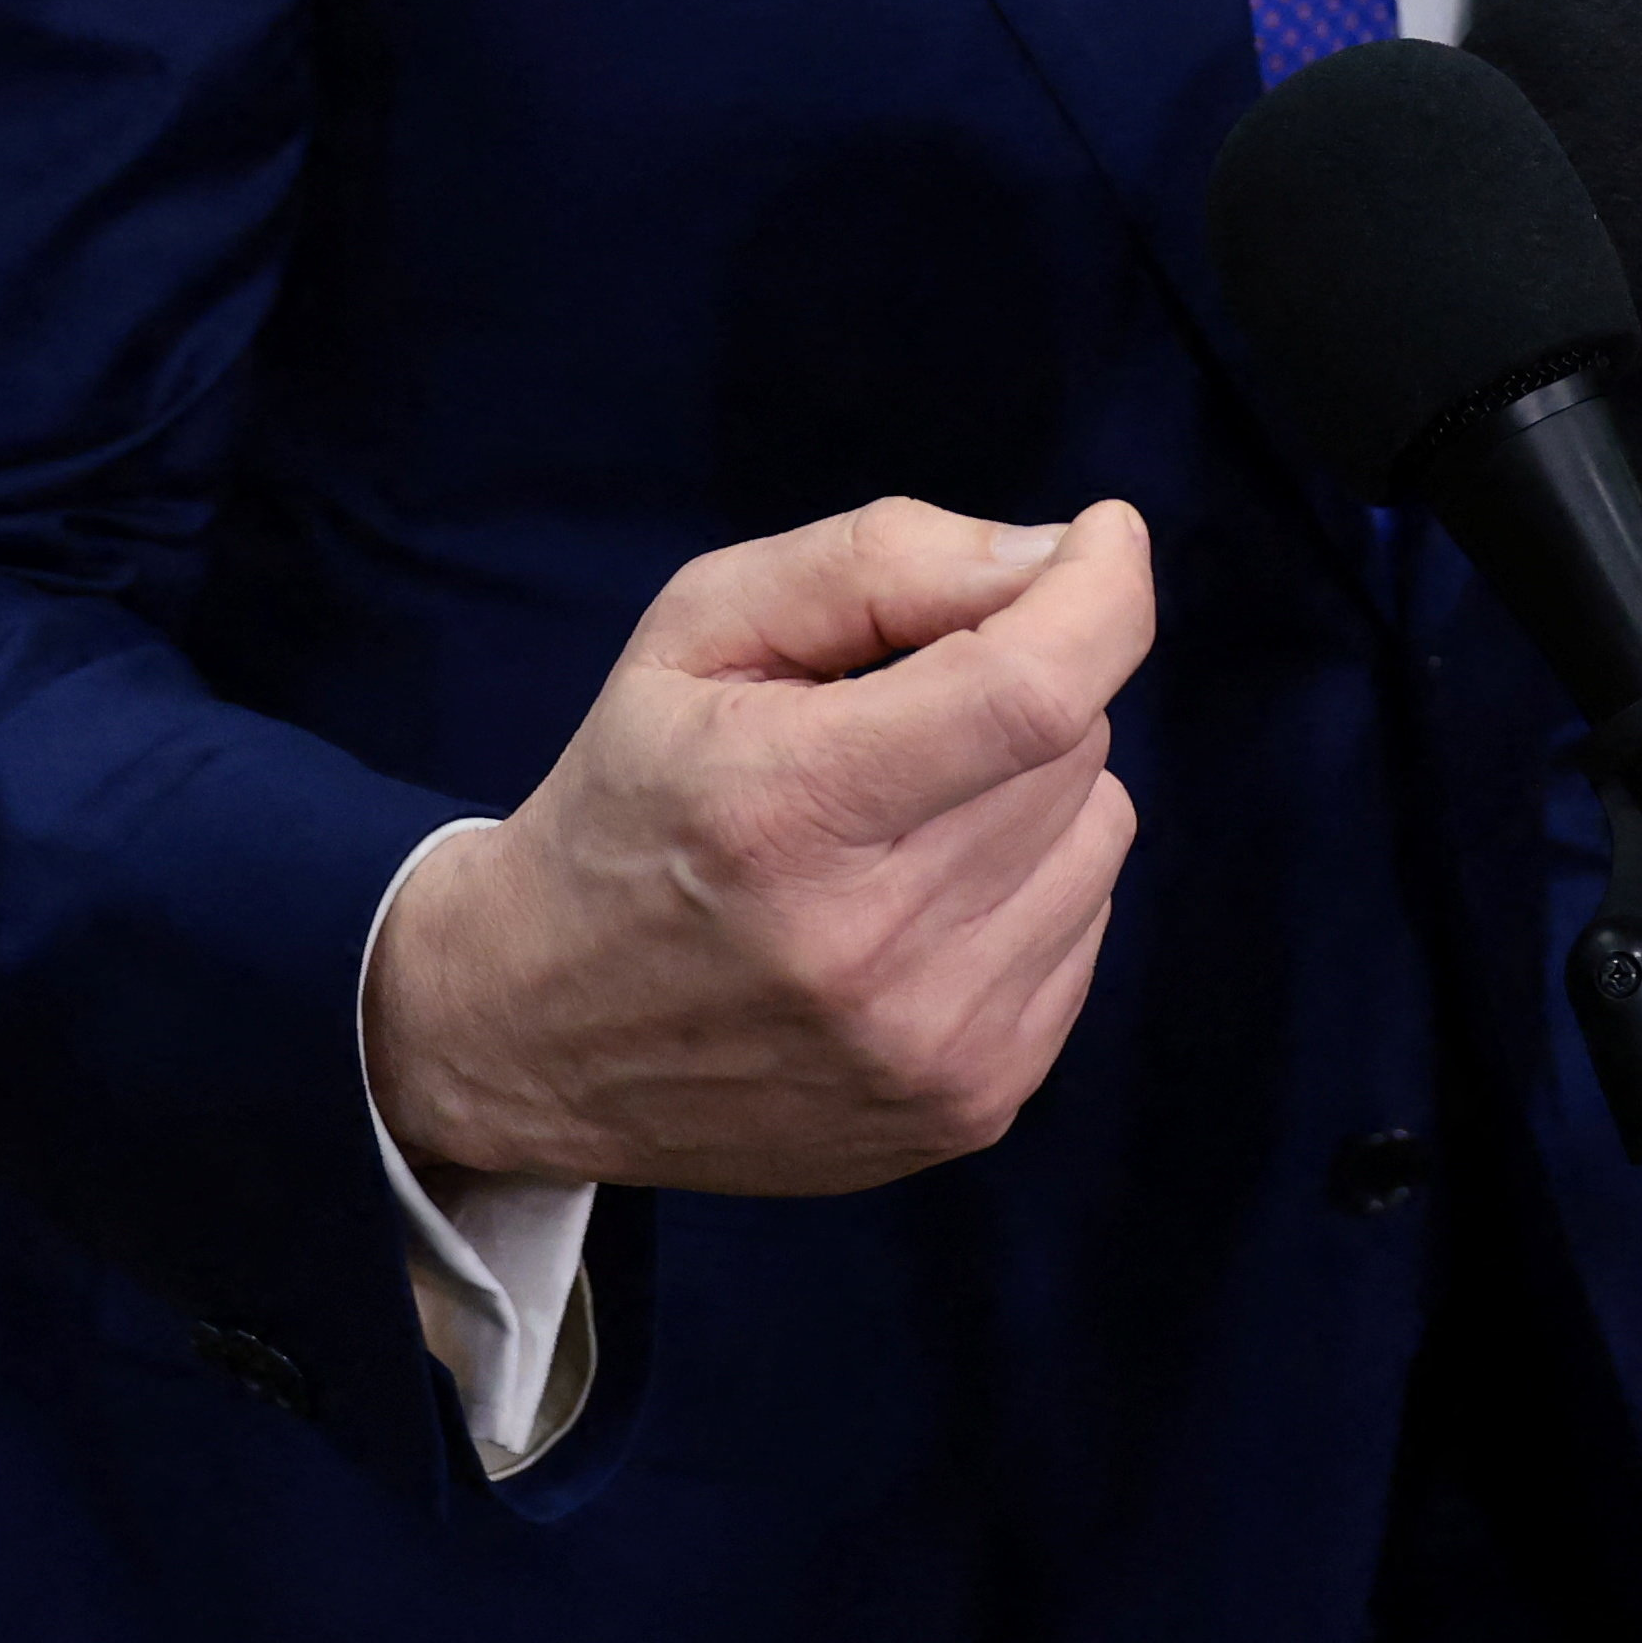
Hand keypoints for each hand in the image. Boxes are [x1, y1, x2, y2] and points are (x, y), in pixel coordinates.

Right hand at [362, 499, 1153, 1197]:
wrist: (539, 1035)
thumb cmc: (630, 804)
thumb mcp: (694, 634)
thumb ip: (873, 564)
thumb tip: (1053, 556)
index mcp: (787, 810)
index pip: (1031, 694)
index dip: (1102, 595)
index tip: (1102, 536)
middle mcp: (871, 948)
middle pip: (1071, 748)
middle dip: (1013, 683)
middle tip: (897, 709)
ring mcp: (933, 1047)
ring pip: (1099, 834)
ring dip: (1028, 791)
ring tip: (897, 817)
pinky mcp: (974, 1106)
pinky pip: (1086, 930)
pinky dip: (1026, 886)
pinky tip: (913, 902)